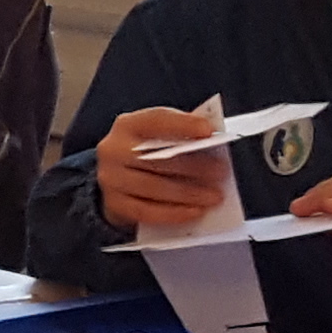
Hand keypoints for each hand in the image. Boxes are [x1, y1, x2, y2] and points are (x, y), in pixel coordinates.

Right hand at [93, 99, 236, 232]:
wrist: (117, 178)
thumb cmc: (146, 153)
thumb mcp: (156, 135)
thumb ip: (180, 133)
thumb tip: (212, 136)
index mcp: (127, 125)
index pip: (155, 120)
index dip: (182, 125)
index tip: (208, 130)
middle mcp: (114, 150)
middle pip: (156, 157)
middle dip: (192, 165)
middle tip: (220, 172)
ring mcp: (111, 179)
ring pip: (153, 187)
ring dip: (187, 193)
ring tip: (213, 196)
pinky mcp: (115, 204)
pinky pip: (147, 212)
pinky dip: (174, 212)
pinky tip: (195, 211)